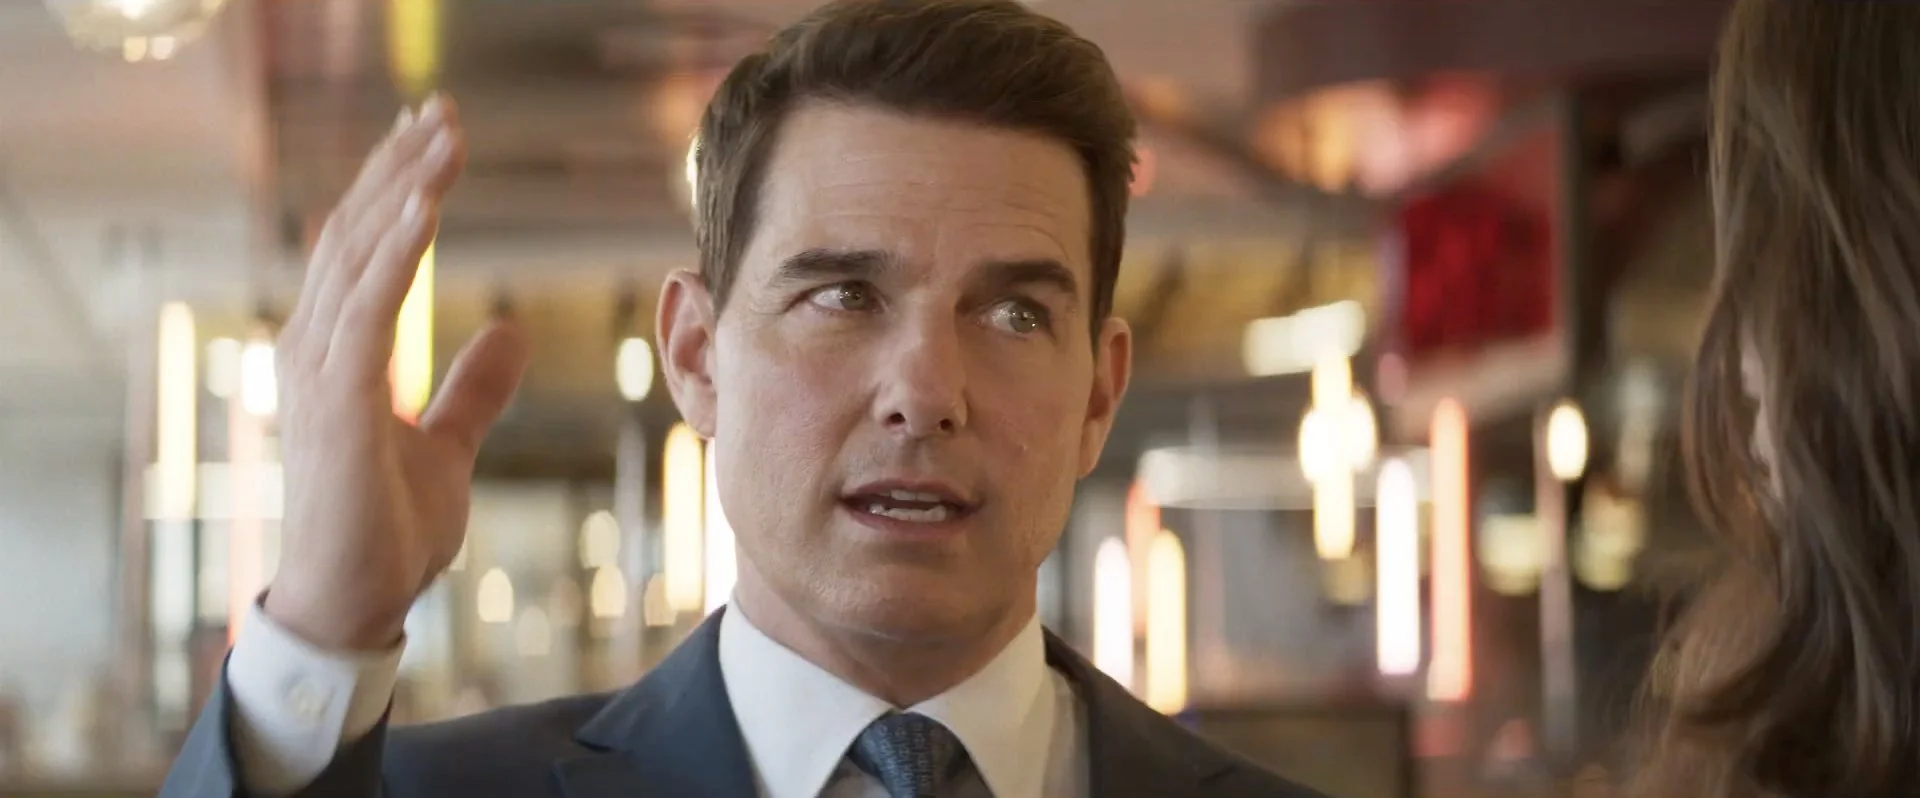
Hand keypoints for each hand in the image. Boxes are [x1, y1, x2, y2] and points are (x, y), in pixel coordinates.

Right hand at [263, 95, 529, 651]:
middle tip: (442, 111)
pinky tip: (425, 210)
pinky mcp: (336, 401)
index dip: (398, 189)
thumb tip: (510, 332)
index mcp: (338, 352)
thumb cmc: (386, 529)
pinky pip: (367, 310)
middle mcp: (314, 348)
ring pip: (357, 257)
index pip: (364, 248)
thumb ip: (473, 388)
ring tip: (442, 138)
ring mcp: (317, 372)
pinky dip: (395, 255)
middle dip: (399, 168)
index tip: (437, 138)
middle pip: (355, 233)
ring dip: (402, 192)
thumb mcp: (448, 445)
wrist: (354, 602)